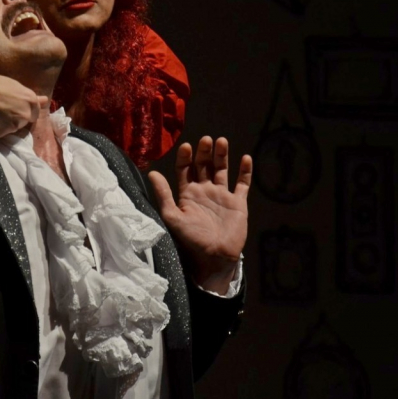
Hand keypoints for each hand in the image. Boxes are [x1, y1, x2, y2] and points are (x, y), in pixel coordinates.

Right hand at [0, 71, 49, 138]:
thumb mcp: (11, 84)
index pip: (35, 114)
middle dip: (15, 119)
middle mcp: (25, 115)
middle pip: (24, 122)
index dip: (22, 110)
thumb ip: (28, 96)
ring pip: (11, 129)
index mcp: (30, 100)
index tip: (11, 107)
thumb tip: (45, 100)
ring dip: (3, 125)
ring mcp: (12, 126)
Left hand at [149, 136, 251, 294]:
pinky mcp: (237, 204)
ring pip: (221, 170)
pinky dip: (245, 172)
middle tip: (206, 140)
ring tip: (222, 141)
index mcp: (187, 195)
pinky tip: (245, 158)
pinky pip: (242, 184)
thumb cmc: (190, 240)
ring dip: (222, 155)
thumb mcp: (172, 217)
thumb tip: (151, 172)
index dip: (185, 157)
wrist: (213, 258)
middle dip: (204, 152)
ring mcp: (221, 196)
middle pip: (203, 166)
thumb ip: (163, 194)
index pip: (185, 170)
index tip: (186, 146)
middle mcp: (204, 192)